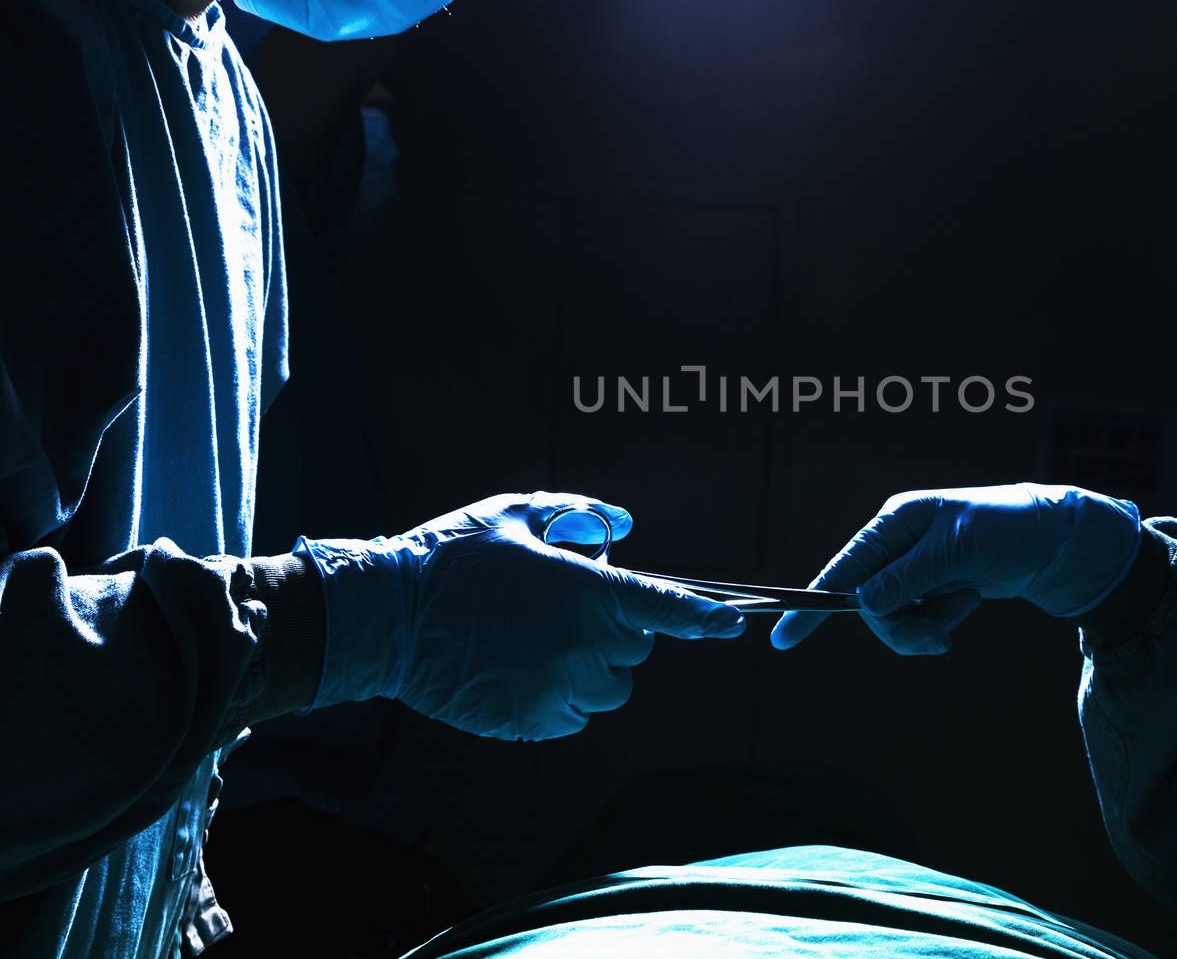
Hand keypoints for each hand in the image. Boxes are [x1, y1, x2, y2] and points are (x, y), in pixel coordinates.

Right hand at [298, 493, 745, 739]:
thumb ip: (577, 513)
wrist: (385, 620)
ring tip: (537, 643)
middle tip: (564, 610)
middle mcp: (581, 646)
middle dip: (615, 631)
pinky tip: (520, 671)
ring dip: (591, 669)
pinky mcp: (532, 722)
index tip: (732, 624)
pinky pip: (574, 716)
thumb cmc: (450, 557)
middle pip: (636, 652)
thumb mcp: (514, 514)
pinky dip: (562, 698)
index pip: (664, 609)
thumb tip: (624, 523)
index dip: (703, 618)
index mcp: (584, 593)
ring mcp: (557, 690)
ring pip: (609, 689)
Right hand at [769, 484, 1140, 655]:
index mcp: (893, 524)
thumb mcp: (956, 552)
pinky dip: (941, 622)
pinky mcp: (930, 588)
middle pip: (868, 607)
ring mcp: (912, 569)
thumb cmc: (1006, 530)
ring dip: (929, 624)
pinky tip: (968, 603)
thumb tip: (862, 605)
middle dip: (904, 625)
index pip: (843, 569)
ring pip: (893, 619)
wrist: (1054, 541)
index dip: (811, 603)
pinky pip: (917, 621)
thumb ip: (907, 579)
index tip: (782, 637)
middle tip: (941, 632)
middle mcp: (895, 546)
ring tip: (966, 604)